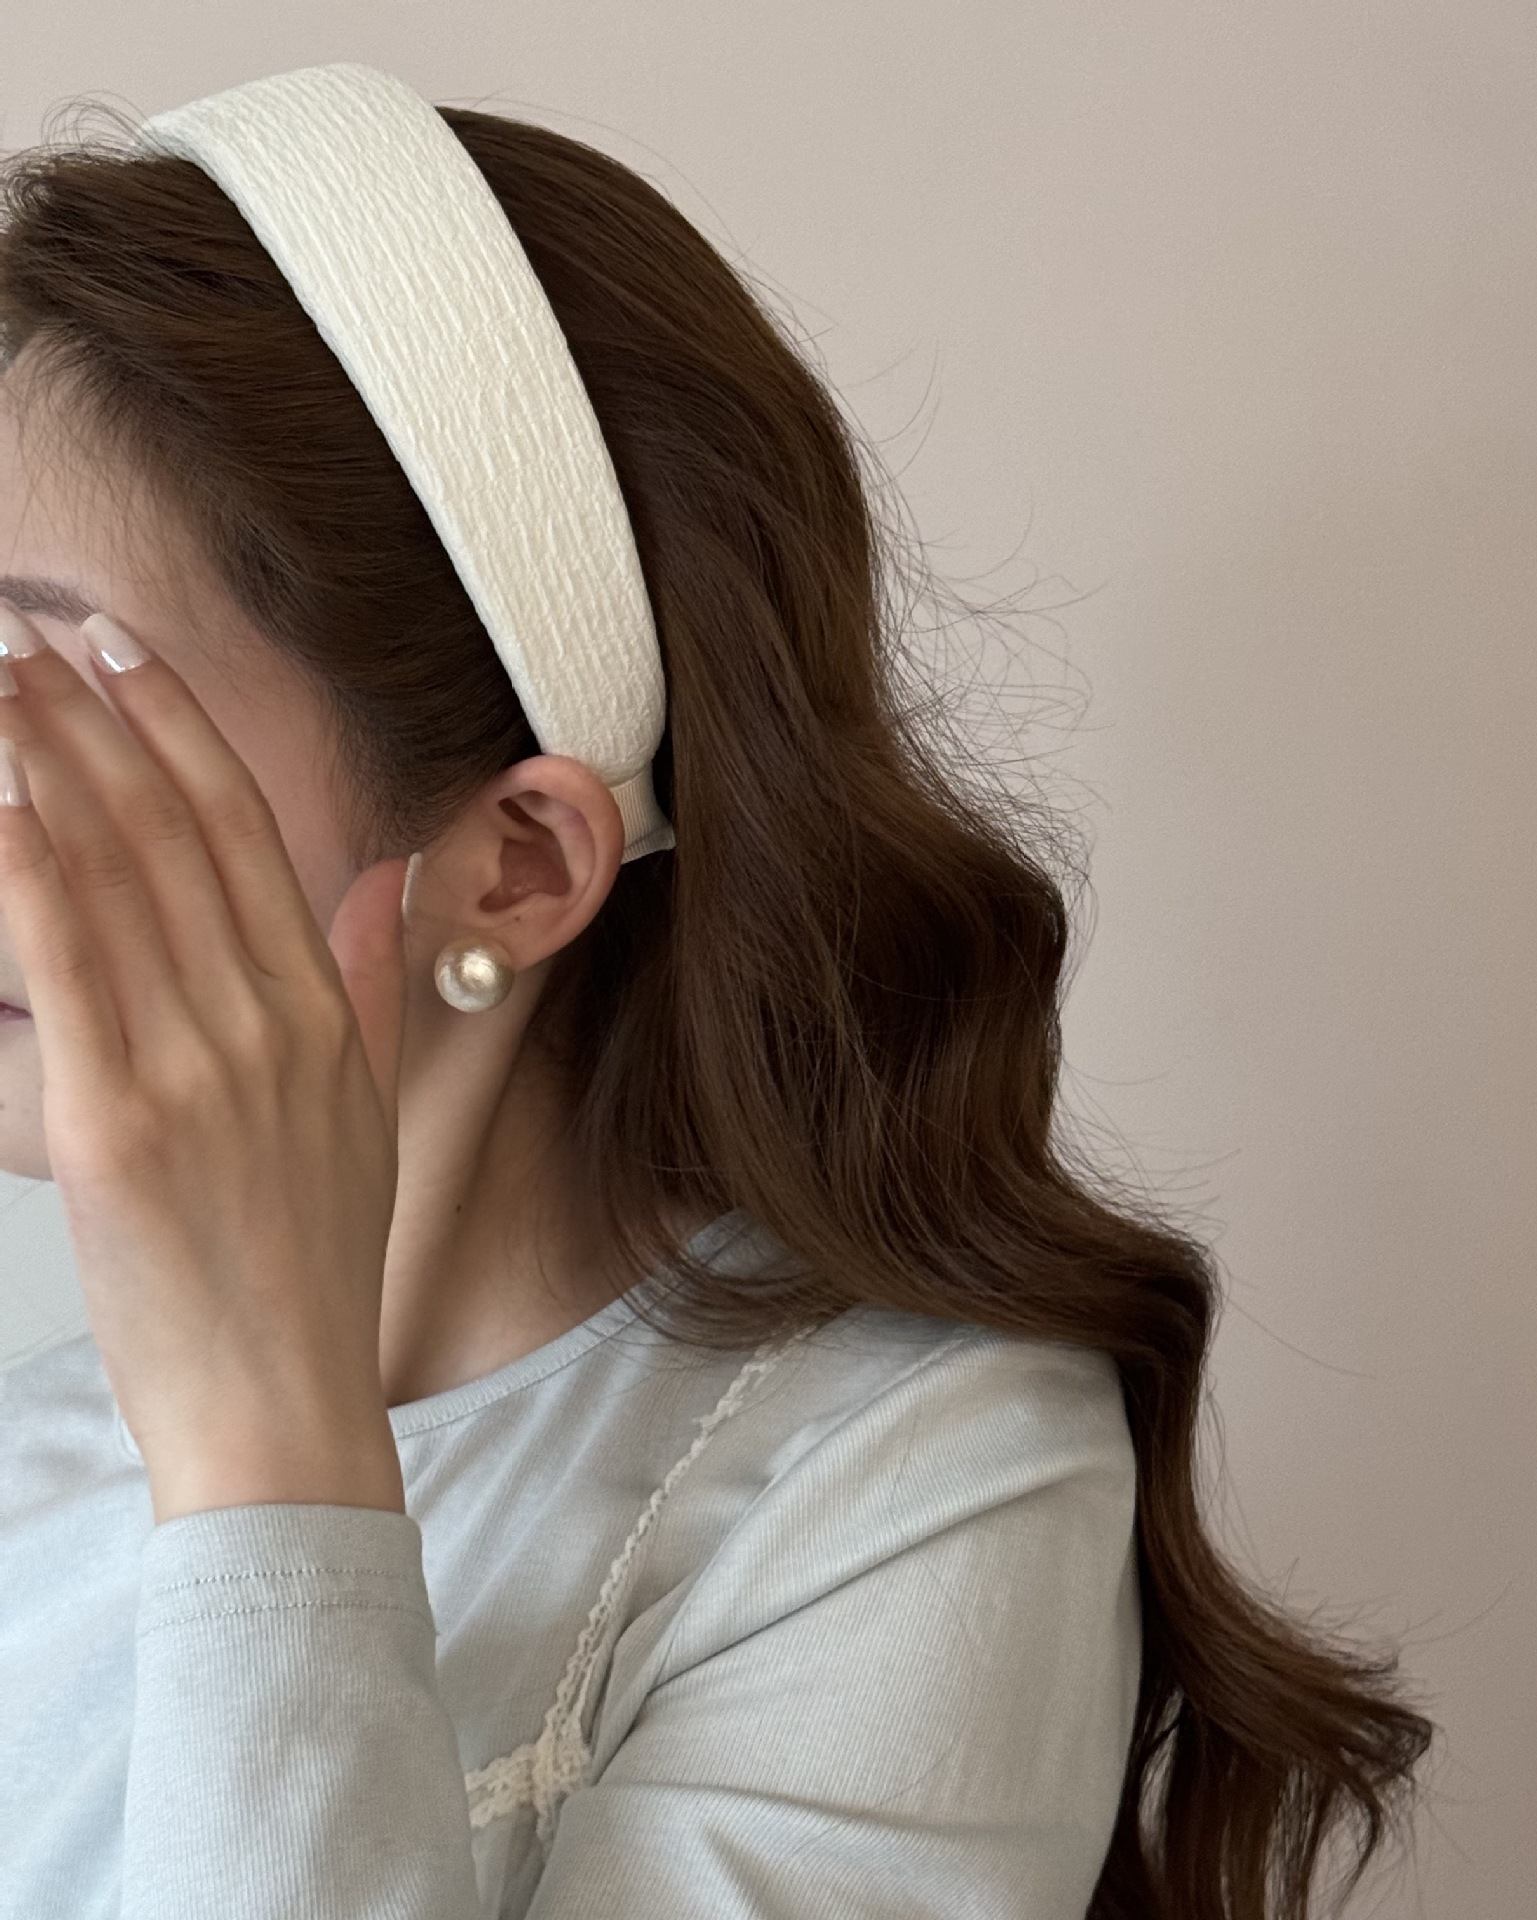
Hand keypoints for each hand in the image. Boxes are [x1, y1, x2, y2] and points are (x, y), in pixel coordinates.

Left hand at [0, 606, 411, 1523]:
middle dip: (99, 716)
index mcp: (322, 1013)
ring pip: (118, 875)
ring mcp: (198, 1063)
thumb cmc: (312, 1267)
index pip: (249, 835)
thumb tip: (383, 883)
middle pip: (176, 831)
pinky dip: (26, 866)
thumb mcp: (368, 1112)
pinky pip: (68, 961)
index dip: (183, 731)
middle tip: (34, 629)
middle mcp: (267, 1019)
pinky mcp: (119, 1120)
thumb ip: (377, 984)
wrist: (282, 1400)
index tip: (126, 654)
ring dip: (48, 763)